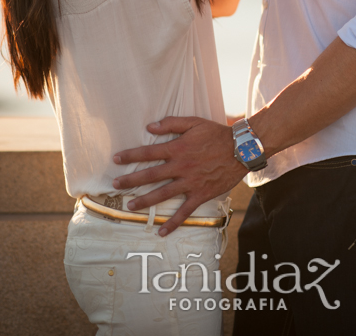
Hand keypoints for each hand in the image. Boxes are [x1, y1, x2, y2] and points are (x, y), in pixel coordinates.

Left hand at [112, 117, 245, 234]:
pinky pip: (185, 211)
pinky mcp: (201, 194)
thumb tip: (150, 126)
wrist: (241, 149)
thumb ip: (171, 123)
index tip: (116, 159)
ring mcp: (190, 182)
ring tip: (130, 206)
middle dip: (130, 180)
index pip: (148, 152)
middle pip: (151, 175)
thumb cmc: (216, 133)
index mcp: (178, 148)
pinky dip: (173, 222)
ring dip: (145, 201)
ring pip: (163, 194)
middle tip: (115, 185)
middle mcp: (181, 167)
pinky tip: (161, 231)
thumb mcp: (194, 122)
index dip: (131, 155)